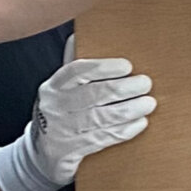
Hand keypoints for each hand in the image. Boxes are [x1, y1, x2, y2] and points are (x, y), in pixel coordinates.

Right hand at [0, 37, 155, 190]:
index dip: (103, 67)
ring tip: (148, 103)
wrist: (42, 154)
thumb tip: (79, 35)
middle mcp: (54, 107)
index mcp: (53, 87)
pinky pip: (102, 138)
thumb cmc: (60, 114)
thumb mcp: (61, 90)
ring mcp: (61, 131)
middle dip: (124, 88)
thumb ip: (74, 68)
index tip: (127, 65)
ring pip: (100, 118)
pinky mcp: (71, 152)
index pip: (76, 72)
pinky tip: (140, 123)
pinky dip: (124, 130)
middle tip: (145, 83)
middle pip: (93, 95)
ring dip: (129, 110)